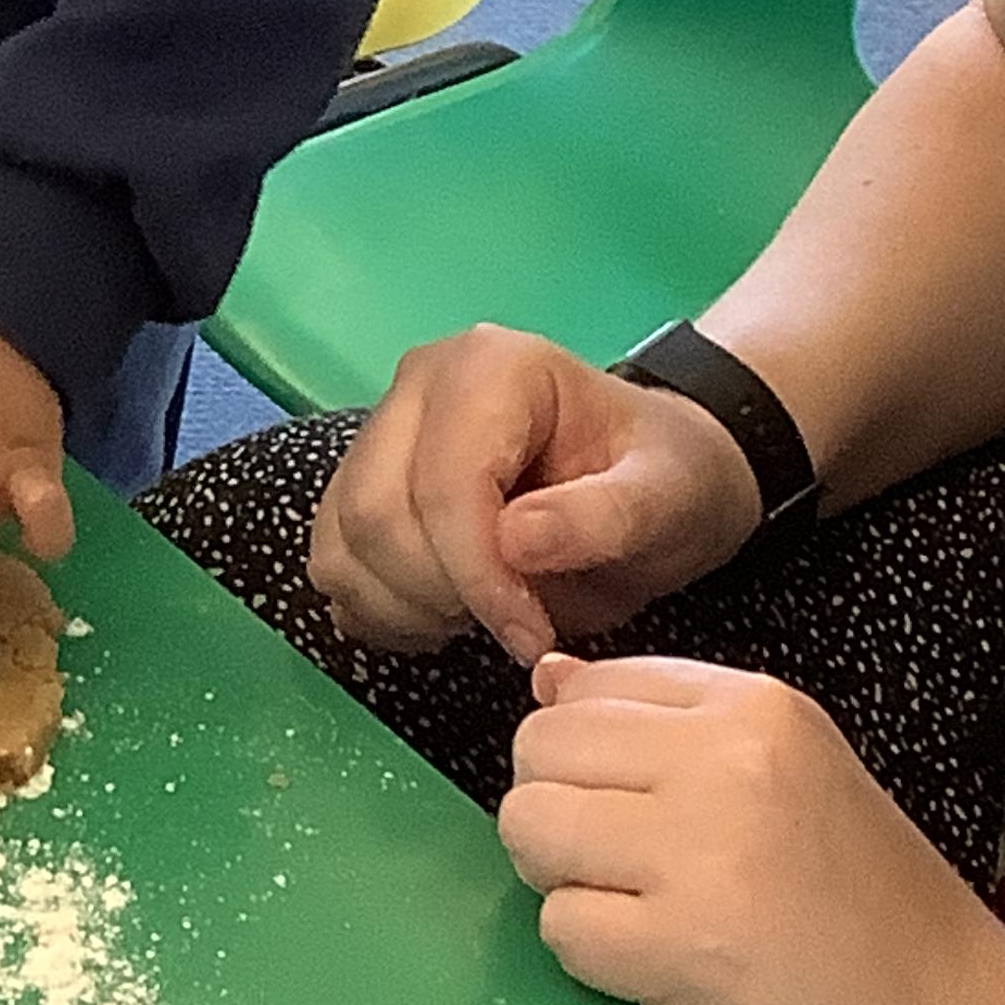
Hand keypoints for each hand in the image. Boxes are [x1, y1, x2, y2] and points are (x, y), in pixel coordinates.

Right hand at [308, 324, 763, 663]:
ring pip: (344, 542)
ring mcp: (383, 428)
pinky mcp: (363, 477)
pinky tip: (444, 614)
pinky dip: (379, 607)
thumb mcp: (669, 497)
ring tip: (481, 619)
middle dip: (440, 595)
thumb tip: (516, 542)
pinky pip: (334, 559)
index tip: (533, 636)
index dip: (480, 577)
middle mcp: (418, 384)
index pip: (444, 485)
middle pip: (376, 514)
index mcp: (491, 368)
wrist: (652, 472)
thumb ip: (602, 517)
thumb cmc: (668, 478)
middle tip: (513, 627)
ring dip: (405, 607)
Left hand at [500, 654, 1004, 1004]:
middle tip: (608, 849)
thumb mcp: (779, 752)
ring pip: (529, 827)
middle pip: (538, 750)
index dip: (576, 746)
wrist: (923, 1002)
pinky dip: (587, 947)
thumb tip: (547, 678)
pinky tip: (647, 950)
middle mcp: (722, 767)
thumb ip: (659, 706)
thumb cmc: (846, 879)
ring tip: (622, 895)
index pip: (583, 689)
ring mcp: (699, 857)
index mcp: (748, 706)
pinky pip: (558, 925)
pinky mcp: (680, 947)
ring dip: (556, 872)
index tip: (610, 787)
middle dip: (553, 803)